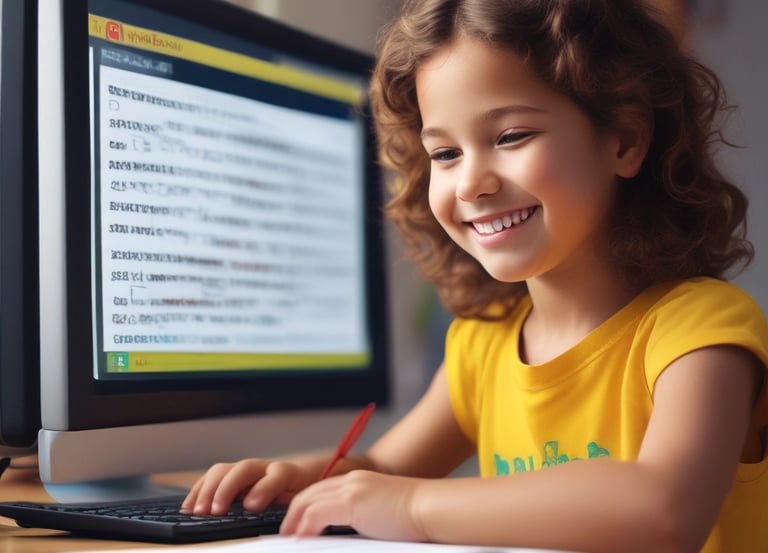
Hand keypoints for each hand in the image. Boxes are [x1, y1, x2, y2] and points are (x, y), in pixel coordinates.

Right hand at [181, 459, 313, 514]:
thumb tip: (278, 510)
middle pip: (243, 469)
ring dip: (208, 490)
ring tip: (199, 511)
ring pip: (223, 470)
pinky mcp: (229, 475)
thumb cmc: (295, 493)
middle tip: (216, 511)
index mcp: (285, 473)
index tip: (252, 506)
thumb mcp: (299, 500)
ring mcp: (244, 469)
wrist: (294, 478)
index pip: (276, 475)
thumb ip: (289, 504)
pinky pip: (210, 477)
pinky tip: (190, 507)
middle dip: (227, 489)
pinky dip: (198, 491)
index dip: (264, 489)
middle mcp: (262, 467)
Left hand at [280, 470, 426, 541]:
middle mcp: (352, 480)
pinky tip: (302, 538)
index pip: (322, 490)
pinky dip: (305, 525)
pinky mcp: (353, 502)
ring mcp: (352, 489)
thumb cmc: (416, 515)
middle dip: (293, 512)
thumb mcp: (382, 513)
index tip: (297, 522)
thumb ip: (362, 517)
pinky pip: (316, 513)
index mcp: (360, 481)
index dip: (305, 505)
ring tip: (289, 537)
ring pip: (307, 500)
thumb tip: (345, 534)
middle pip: (309, 492)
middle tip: (286, 531)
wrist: (431, 507)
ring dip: (294, 520)